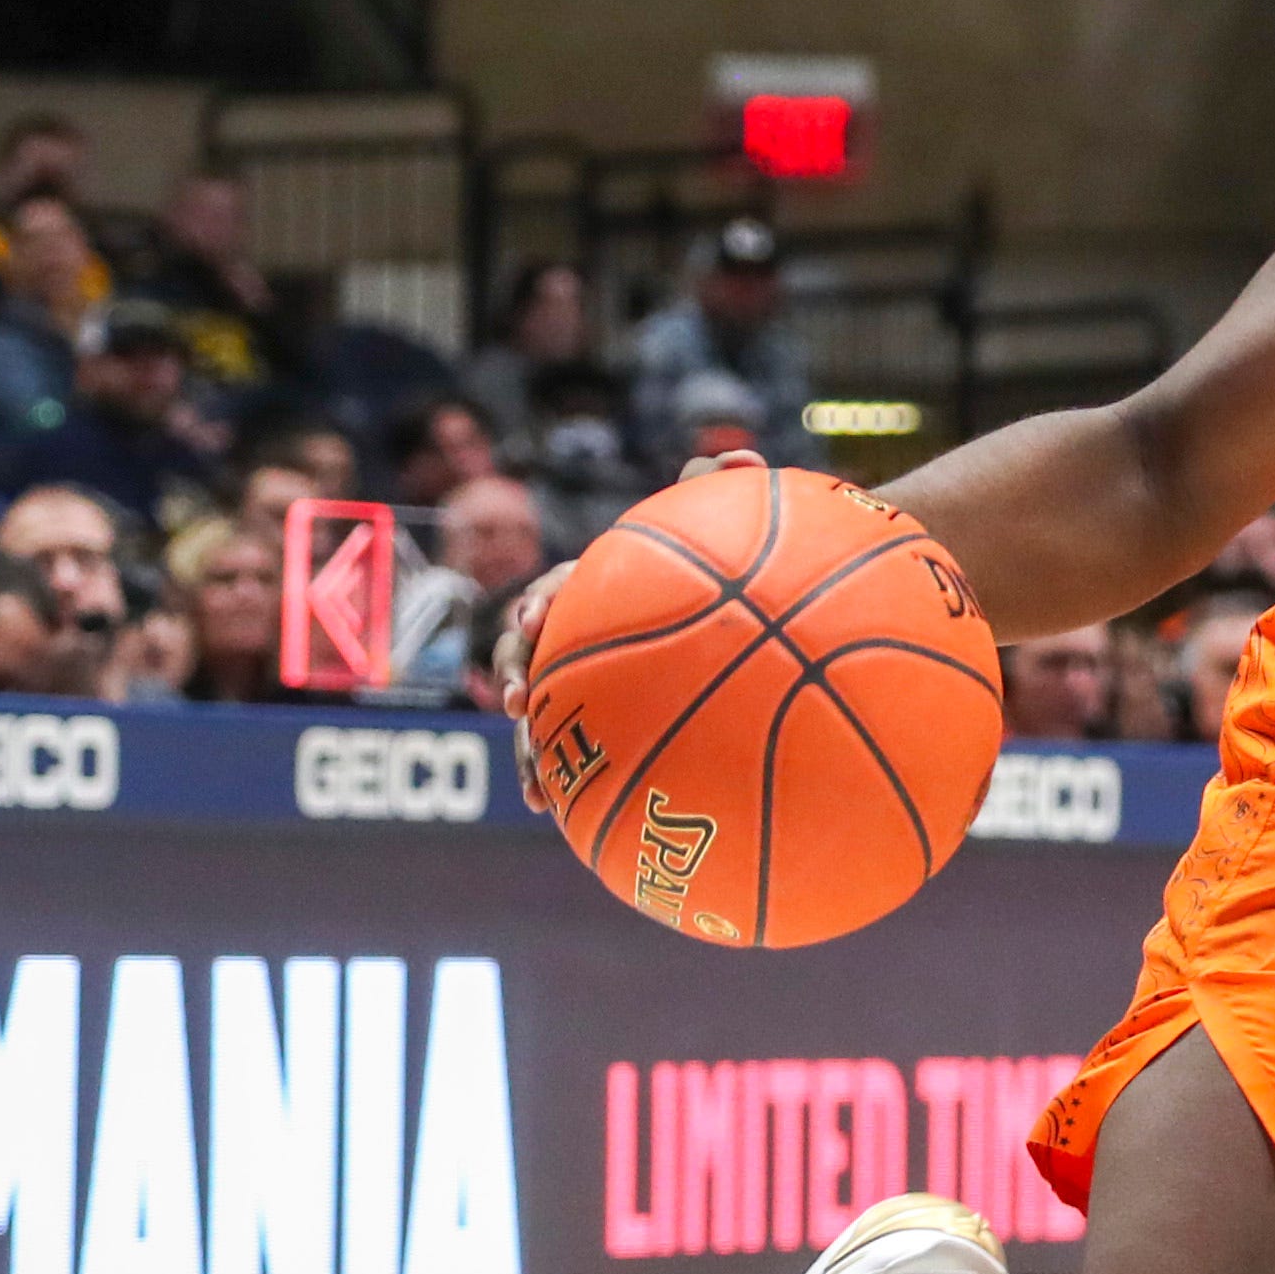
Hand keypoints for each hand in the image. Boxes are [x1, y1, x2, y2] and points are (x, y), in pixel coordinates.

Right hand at [507, 448, 763, 809]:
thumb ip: (728, 489)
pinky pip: (576, 754)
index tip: (535, 621)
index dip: (540, 604)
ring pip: (543, 713)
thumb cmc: (739, 565)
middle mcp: (584, 632)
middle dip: (516, 676)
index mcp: (602, 587)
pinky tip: (566, 818)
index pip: (559, 590)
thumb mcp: (735, 526)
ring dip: (531, 746)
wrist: (758, 617)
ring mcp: (589, 681)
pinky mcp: (604, 724)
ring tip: (537, 785)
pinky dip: (566, 782)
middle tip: (516, 701)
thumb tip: (743, 456)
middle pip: (528, 654)